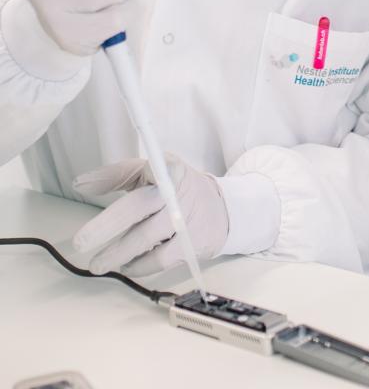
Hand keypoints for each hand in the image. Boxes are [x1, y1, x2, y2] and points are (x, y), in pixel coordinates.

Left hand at [72, 154, 229, 275]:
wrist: (222, 208)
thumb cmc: (176, 188)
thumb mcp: (150, 173)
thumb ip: (116, 176)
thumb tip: (80, 183)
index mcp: (166, 168)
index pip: (134, 172)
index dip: (109, 179)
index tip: (82, 190)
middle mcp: (177, 190)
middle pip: (137, 207)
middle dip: (105, 225)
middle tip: (80, 243)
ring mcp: (187, 218)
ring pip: (146, 238)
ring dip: (118, 254)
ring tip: (100, 263)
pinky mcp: (193, 243)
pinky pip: (160, 260)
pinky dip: (139, 266)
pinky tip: (127, 266)